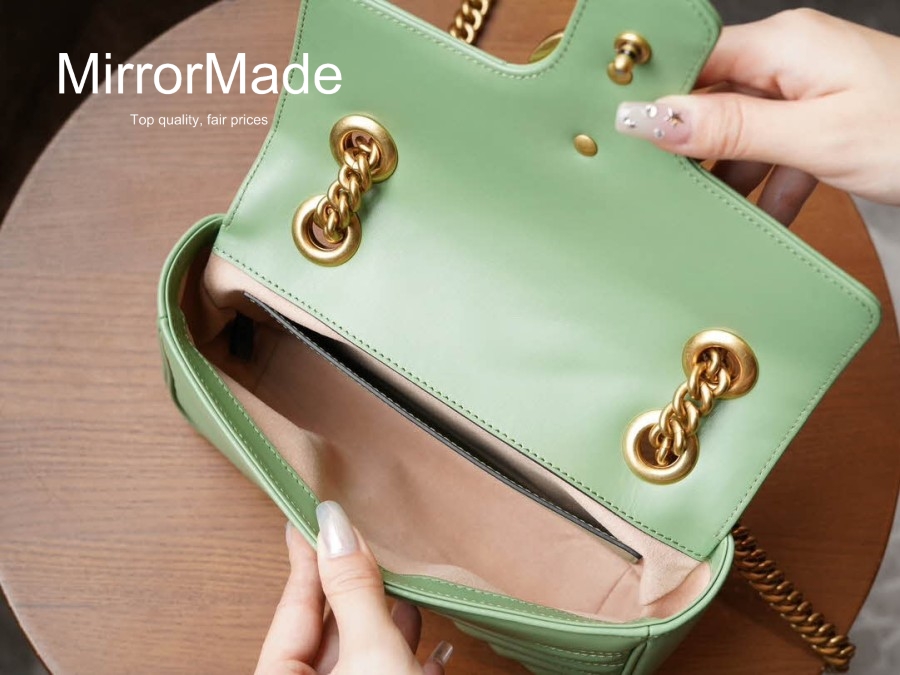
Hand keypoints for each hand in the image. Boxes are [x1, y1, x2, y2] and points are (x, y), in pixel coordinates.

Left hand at [255, 501, 452, 674]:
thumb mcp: (371, 651)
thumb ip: (353, 589)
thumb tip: (336, 527)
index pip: (292, 607)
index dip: (307, 556)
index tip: (309, 516)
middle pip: (328, 629)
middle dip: (355, 587)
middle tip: (364, 538)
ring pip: (362, 655)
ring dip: (389, 623)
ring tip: (405, 585)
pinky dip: (408, 659)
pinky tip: (431, 648)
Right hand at [614, 9, 899, 222]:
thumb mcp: (815, 137)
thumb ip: (730, 127)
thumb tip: (654, 117)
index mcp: (784, 44)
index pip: (693, 59)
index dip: (653, 93)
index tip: (618, 130)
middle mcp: (791, 59)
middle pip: (711, 97)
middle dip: (688, 144)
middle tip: (662, 184)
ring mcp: (808, 90)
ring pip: (741, 131)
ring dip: (730, 174)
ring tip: (715, 211)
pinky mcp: (823, 120)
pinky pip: (775, 151)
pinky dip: (768, 186)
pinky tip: (766, 218)